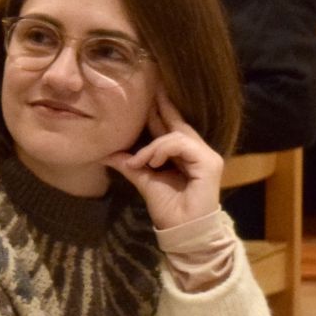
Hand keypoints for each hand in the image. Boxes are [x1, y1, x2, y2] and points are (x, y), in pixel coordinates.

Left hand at [105, 94, 223, 229]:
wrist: (182, 230)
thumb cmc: (168, 207)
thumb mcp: (144, 180)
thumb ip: (130, 164)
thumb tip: (106, 153)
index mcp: (182, 154)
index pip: (170, 126)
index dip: (160, 109)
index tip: (149, 91)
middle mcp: (197, 151)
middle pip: (177, 123)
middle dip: (162, 106)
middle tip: (152, 86)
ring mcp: (205, 156)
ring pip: (175, 135)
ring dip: (152, 147)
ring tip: (140, 162)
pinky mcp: (209, 163)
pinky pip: (181, 145)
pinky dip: (161, 151)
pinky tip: (151, 163)